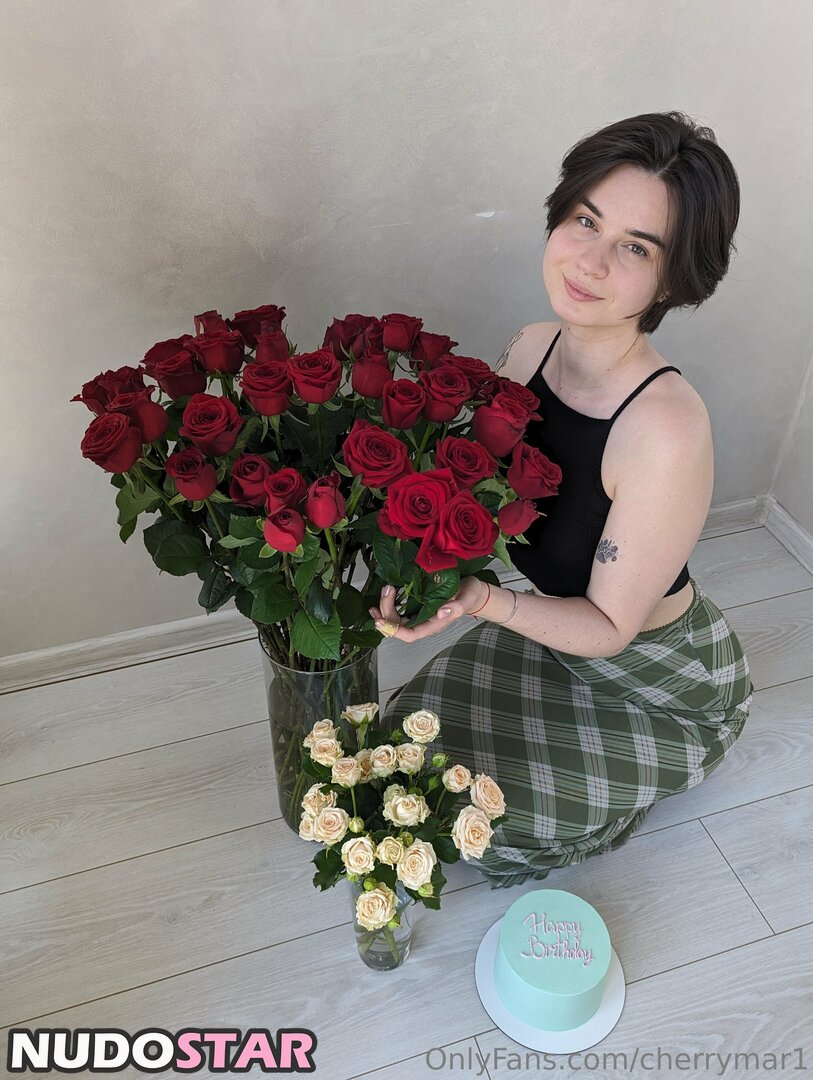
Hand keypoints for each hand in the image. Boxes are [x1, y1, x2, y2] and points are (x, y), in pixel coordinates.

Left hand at [368, 577, 488, 642]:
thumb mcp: (467, 599)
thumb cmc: (469, 595)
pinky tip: (384, 595)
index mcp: (434, 624)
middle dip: (387, 612)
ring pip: (395, 618)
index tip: (381, 621)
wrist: (472, 590)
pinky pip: (398, 609)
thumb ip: (457, 608)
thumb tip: (441, 613)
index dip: (394, 630)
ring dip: (385, 608)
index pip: (410, 634)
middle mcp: (423, 622)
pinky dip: (388, 604)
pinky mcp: (416, 605)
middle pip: (398, 626)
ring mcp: (419, 614)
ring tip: (384, 591)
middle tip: (387, 590)